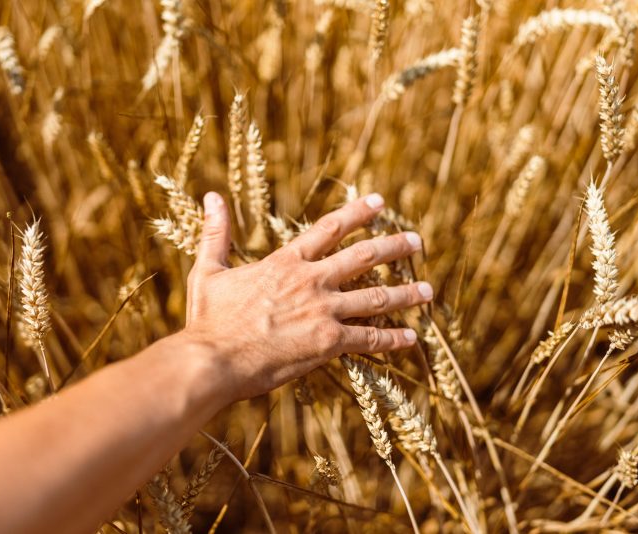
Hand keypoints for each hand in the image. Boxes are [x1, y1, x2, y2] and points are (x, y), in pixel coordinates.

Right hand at [180, 191, 432, 400]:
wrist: (214, 360)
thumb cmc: (209, 320)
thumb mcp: (209, 270)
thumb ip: (216, 233)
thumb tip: (211, 196)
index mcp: (286, 262)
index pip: (329, 229)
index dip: (357, 213)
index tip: (379, 202)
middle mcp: (311, 280)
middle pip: (364, 256)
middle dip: (394, 246)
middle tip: (416, 241)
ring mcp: (323, 310)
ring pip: (376, 296)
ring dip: (405, 292)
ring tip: (428, 288)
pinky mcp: (328, 342)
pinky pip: (369, 338)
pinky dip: (392, 339)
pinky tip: (411, 337)